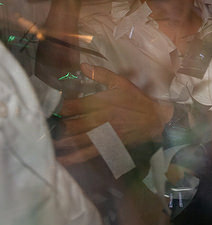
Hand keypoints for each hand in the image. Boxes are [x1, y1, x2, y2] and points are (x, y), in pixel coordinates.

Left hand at [55, 64, 170, 163]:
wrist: (155, 118)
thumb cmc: (137, 99)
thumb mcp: (121, 83)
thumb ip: (100, 74)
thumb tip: (82, 65)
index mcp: (97, 104)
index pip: (68, 107)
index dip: (54, 109)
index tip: (46, 109)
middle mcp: (96, 120)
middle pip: (68, 126)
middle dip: (54, 127)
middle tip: (44, 127)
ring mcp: (102, 134)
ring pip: (74, 140)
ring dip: (59, 142)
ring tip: (47, 141)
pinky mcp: (107, 145)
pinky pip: (87, 153)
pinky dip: (73, 157)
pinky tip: (62, 159)